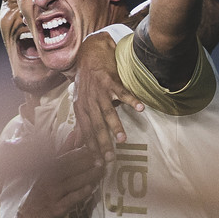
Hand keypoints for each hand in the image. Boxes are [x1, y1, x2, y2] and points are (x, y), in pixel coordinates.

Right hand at [14, 143, 102, 217]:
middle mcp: (49, 180)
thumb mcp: (49, 169)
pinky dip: (81, 193)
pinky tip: (91, 188)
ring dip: (88, 176)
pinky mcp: (56, 208)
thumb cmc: (42, 191)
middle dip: (87, 162)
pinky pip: (70, 199)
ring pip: (72, 182)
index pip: (66, 157)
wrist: (28, 217)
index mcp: (48, 169)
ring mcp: (52, 194)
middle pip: (70, 168)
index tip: (96, 149)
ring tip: (102, 171)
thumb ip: (63, 152)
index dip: (82, 152)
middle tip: (103, 159)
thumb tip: (74, 132)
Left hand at [74, 33, 133, 164]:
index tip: (98, 164)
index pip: (86, 132)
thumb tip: (78, 143)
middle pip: (95, 125)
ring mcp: (98, 90)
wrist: (90, 53)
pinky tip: (140, 108)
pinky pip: (121, 91)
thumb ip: (82, 121)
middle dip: (103, 143)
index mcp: (80, 108)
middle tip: (110, 158)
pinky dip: (131, 100)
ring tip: (122, 139)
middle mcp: (87, 101)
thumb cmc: (87, 80)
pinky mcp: (108, 79)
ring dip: (115, 125)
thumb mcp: (81, 101)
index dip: (91, 148)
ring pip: (107, 111)